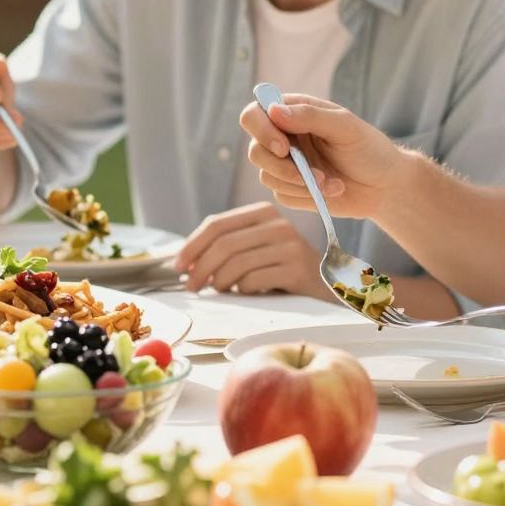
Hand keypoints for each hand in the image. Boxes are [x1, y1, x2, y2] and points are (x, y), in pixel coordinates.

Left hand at [174, 203, 326, 297]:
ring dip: (219, 281)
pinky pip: (254, 280)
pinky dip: (241, 290)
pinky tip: (245, 292)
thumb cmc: (281, 270)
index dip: (191, 245)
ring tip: (219, 290)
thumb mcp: (255, 249)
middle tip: (191, 287)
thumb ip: (226, 247)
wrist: (327, 287)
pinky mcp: (297, 268)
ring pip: (236, 264)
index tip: (177, 266)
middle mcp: (277, 224)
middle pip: (223, 244)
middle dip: (199, 268)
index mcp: (262, 212)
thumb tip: (183, 262)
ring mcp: (290, 245)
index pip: (216, 224)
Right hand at [236, 94, 411, 220]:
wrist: (384, 185)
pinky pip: (281, 195)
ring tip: (330, 182)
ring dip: (299, 183)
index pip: (255, 114)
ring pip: (266, 176)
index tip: (284, 147)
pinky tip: (331, 190)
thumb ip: (310, 116)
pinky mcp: (291, 189)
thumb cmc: (368, 148)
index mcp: (293, 113)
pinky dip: (306, 195)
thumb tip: (274, 111)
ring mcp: (285, 165)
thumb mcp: (345, 126)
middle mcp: (284, 137)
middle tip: (312, 174)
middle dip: (280, 166)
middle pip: (255, 150)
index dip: (261, 130)